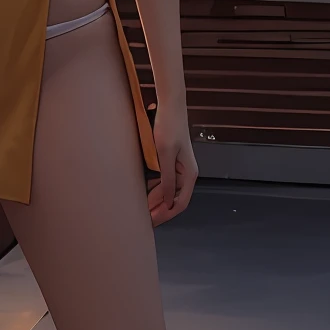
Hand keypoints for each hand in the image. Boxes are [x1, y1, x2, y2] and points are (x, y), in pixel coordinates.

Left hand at [146, 110, 196, 225]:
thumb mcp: (165, 155)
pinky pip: (163, 181)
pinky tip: (143, 192)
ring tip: (140, 209)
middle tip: (142, 219)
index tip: (152, 221)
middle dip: (159, 210)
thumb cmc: (169, 127)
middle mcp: (186, 173)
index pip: (179, 203)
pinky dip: (154, 189)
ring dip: (155, 201)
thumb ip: (167, 179)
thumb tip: (169, 201)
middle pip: (173, 199)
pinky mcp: (171, 161)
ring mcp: (179, 168)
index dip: (166, 214)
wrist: (170, 107)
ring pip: (167, 191)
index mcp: (189, 174)